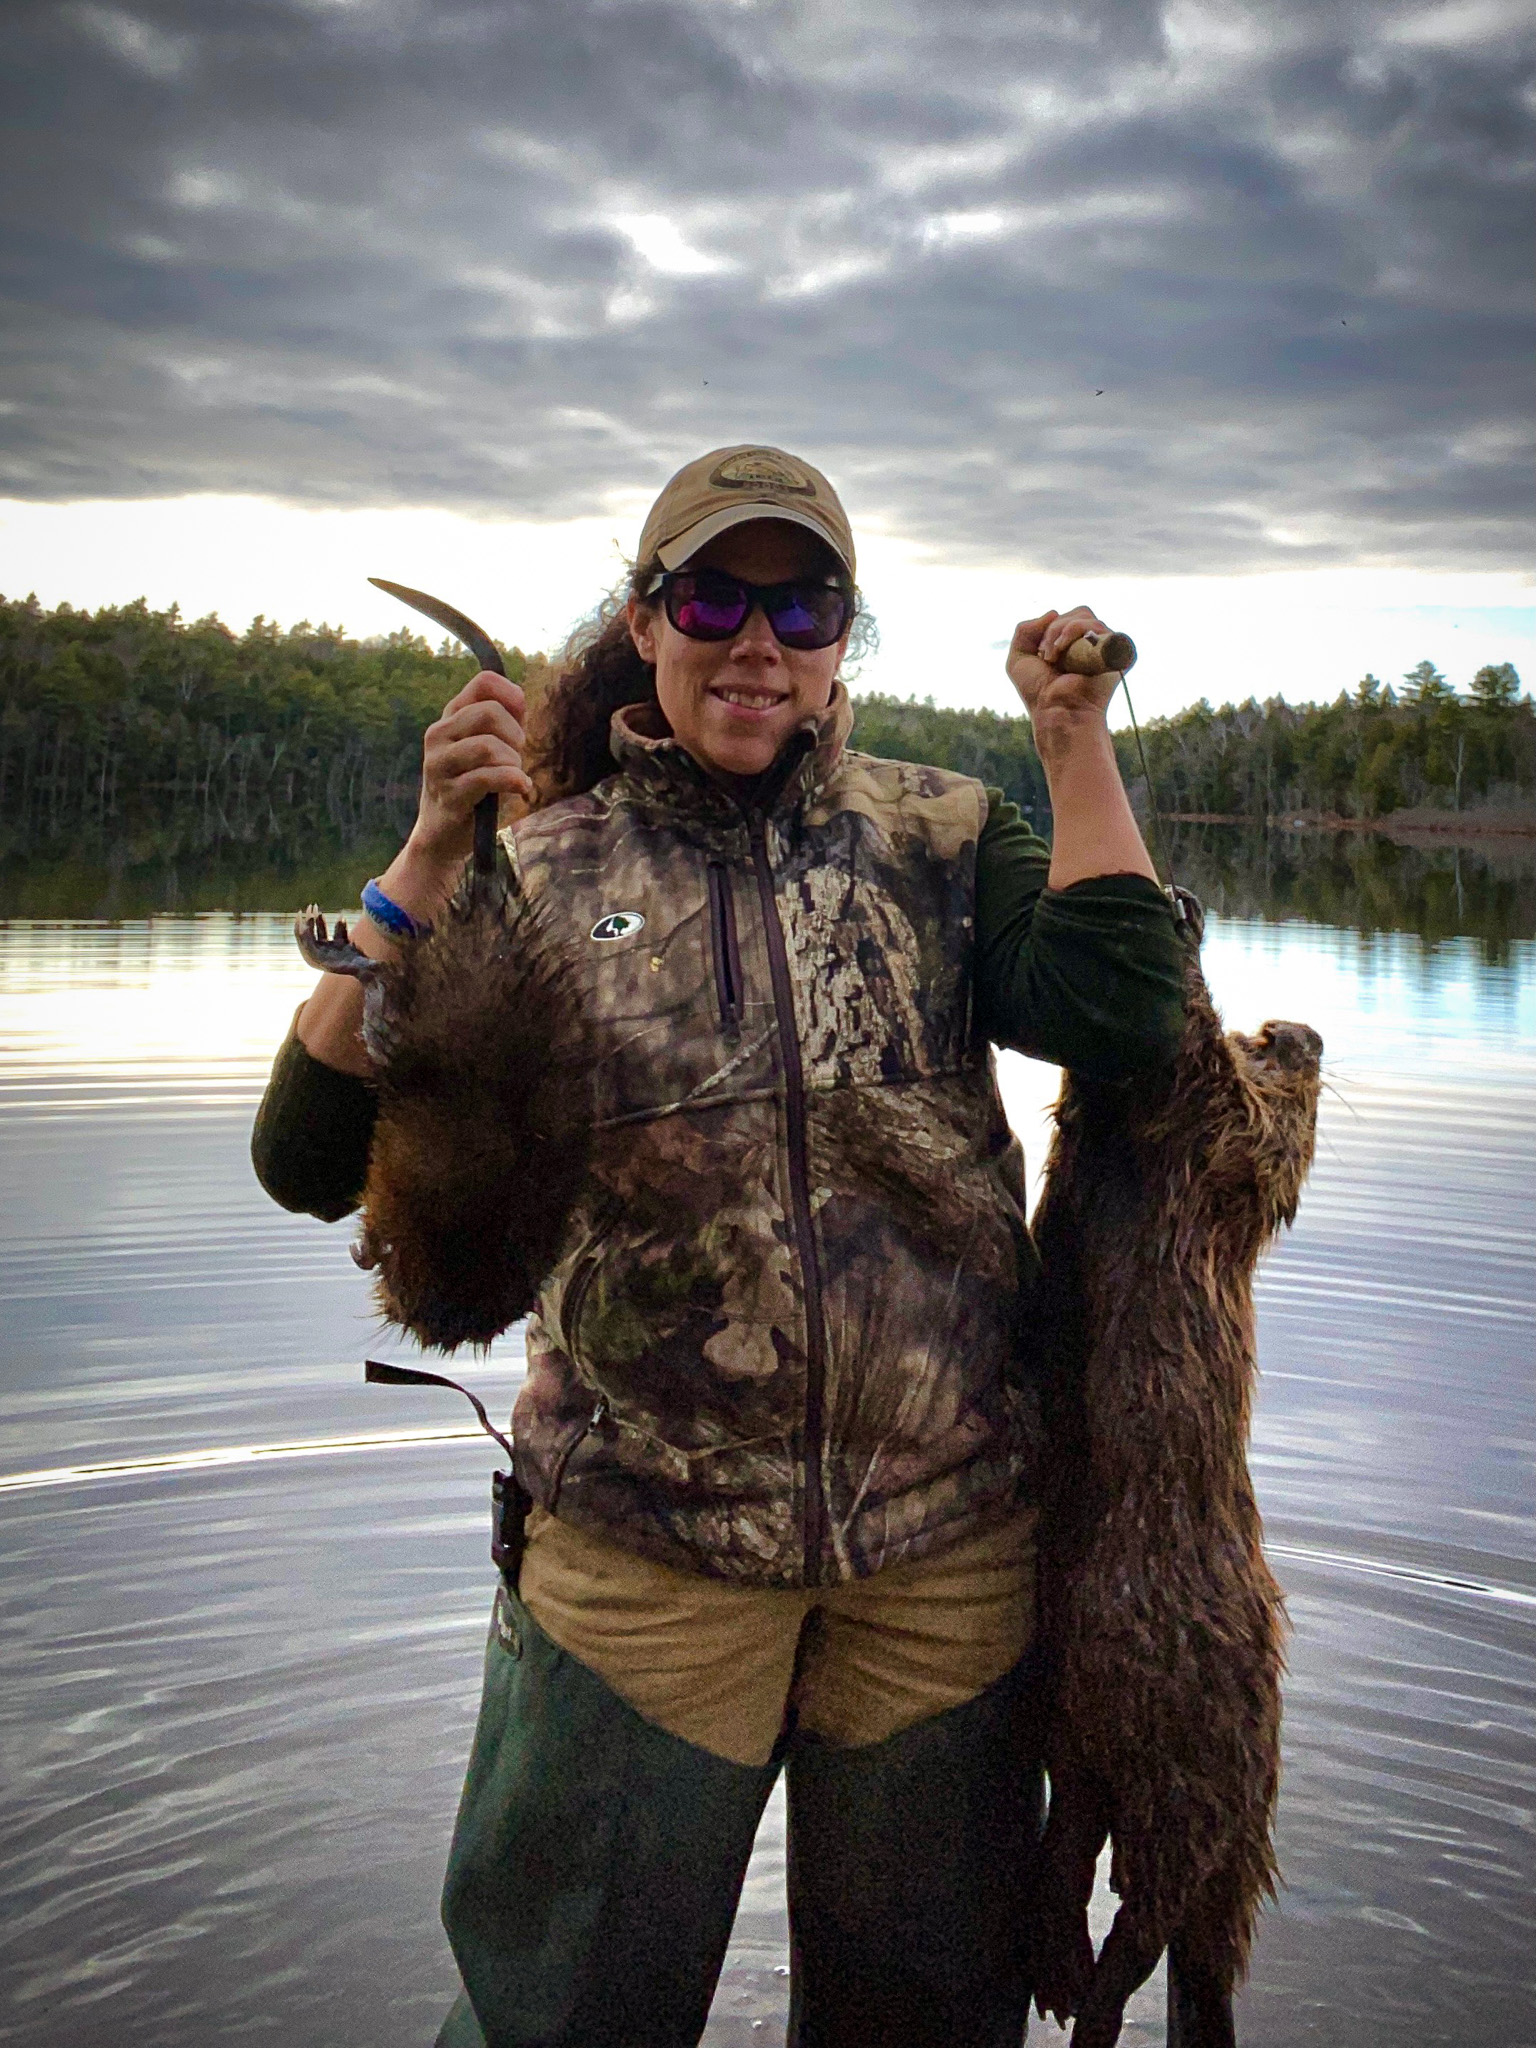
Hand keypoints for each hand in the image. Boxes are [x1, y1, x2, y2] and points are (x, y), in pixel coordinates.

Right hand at [409, 669, 533, 868]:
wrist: (444, 832)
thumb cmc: (474, 785)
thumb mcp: (491, 746)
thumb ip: (507, 719)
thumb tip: (519, 695)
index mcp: (451, 717)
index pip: (484, 682)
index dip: (512, 695)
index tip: (520, 720)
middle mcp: (439, 734)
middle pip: (490, 712)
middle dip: (515, 736)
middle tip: (516, 756)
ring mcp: (439, 763)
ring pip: (488, 746)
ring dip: (513, 763)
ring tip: (514, 775)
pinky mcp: (449, 793)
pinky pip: (489, 777)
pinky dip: (514, 782)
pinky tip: (521, 789)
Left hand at [1005, 607, 1124, 727]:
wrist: (1054, 710)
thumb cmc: (1038, 692)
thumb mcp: (1018, 657)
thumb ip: (1025, 629)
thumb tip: (1054, 611)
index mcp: (1074, 644)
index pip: (1067, 616)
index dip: (1050, 626)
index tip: (1040, 653)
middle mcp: (1092, 644)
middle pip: (1080, 611)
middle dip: (1056, 628)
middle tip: (1048, 656)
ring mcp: (1106, 648)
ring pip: (1088, 617)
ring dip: (1064, 632)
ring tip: (1055, 658)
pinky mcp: (1119, 654)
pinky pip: (1104, 629)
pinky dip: (1082, 633)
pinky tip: (1072, 655)